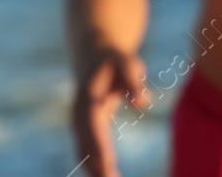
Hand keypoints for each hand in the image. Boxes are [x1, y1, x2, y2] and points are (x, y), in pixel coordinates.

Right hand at [70, 45, 151, 176]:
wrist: (96, 56)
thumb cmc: (115, 60)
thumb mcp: (127, 64)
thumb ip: (134, 82)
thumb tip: (143, 102)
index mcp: (87, 100)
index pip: (92, 129)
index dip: (99, 148)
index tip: (108, 166)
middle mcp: (79, 116)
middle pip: (84, 147)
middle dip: (97, 167)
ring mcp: (79, 125)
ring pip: (84, 154)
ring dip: (96, 170)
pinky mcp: (86, 129)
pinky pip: (88, 152)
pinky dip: (97, 166)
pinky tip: (111, 175)